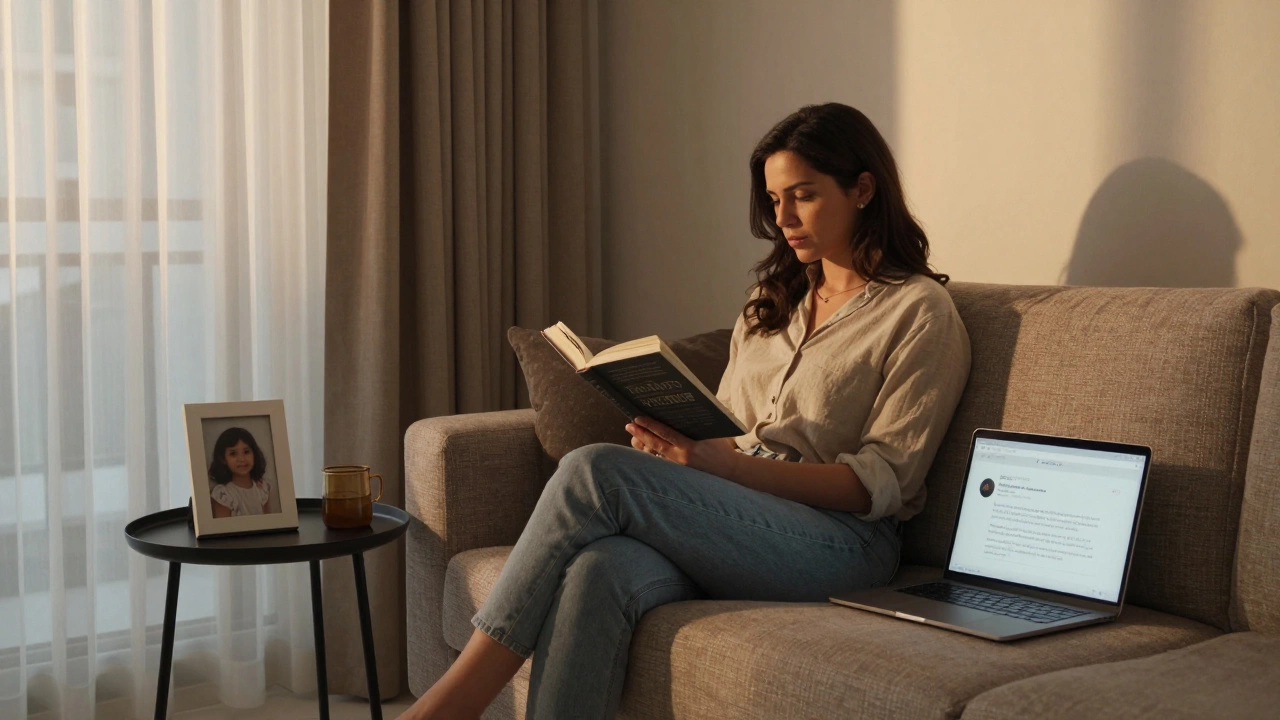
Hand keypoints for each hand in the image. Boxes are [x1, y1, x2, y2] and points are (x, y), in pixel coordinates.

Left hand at [625, 416, 739, 478]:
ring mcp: (679, 467)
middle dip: (641, 434)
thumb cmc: (720, 447)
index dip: (650, 426)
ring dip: (643, 445)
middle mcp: (682, 458)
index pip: (666, 433)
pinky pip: (660, 463)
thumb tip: (681, 406)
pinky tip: (643, 447)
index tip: (638, 418)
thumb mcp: (710, 431)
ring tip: (633, 435)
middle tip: (629, 425)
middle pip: (656, 445)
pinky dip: (651, 454)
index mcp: (691, 446)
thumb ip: (695, 422)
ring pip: (655, 456)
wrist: (729, 470)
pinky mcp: (678, 473)